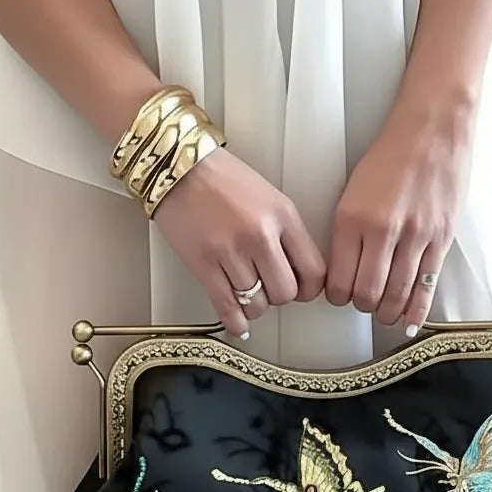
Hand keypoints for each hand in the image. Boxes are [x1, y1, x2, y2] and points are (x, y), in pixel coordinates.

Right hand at [153, 148, 325, 336]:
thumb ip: (286, 232)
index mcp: (283, 216)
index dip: (309, 288)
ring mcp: (231, 252)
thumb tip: (296, 272)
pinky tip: (238, 324)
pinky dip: (235, 322)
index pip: (313, 271)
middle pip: (286, 293)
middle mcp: (261, 236)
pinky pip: (227, 307)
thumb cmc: (222, 178)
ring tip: (246, 294)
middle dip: (279, 297)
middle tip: (269, 289)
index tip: (302, 290)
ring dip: (254, 305)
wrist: (177, 166)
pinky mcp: (203, 265)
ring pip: (256, 304)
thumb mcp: (269, 196)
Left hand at [325, 106, 473, 334]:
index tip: (339, 295)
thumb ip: (348, 231)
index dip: (336, 297)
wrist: (433, 129)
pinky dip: (416, 310)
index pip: (338, 280)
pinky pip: (427, 287)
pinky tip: (409, 321)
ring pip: (396, 295)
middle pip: (367, 294)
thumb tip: (345, 270)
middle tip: (362, 302)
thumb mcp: (352, 190)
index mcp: (352, 219)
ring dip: (387, 312)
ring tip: (384, 312)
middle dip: (361, 306)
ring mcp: (415, 237)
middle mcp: (383, 231)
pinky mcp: (440, 239)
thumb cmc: (391, 155)